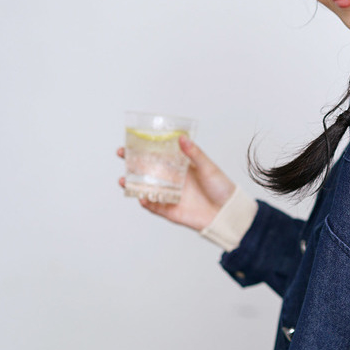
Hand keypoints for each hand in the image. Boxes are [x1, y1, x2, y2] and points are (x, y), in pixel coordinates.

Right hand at [117, 136, 235, 231]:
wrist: (228, 212)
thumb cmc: (221, 188)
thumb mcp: (208, 167)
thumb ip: (194, 154)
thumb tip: (181, 137)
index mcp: (179, 168)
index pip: (158, 156)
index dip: (144, 149)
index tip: (131, 141)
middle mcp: (172, 181)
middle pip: (147, 171)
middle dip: (132, 164)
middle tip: (121, 155)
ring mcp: (170, 196)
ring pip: (146, 189)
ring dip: (133, 185)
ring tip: (123, 180)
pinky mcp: (171, 211)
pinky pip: (155, 207)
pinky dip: (146, 203)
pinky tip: (141, 198)